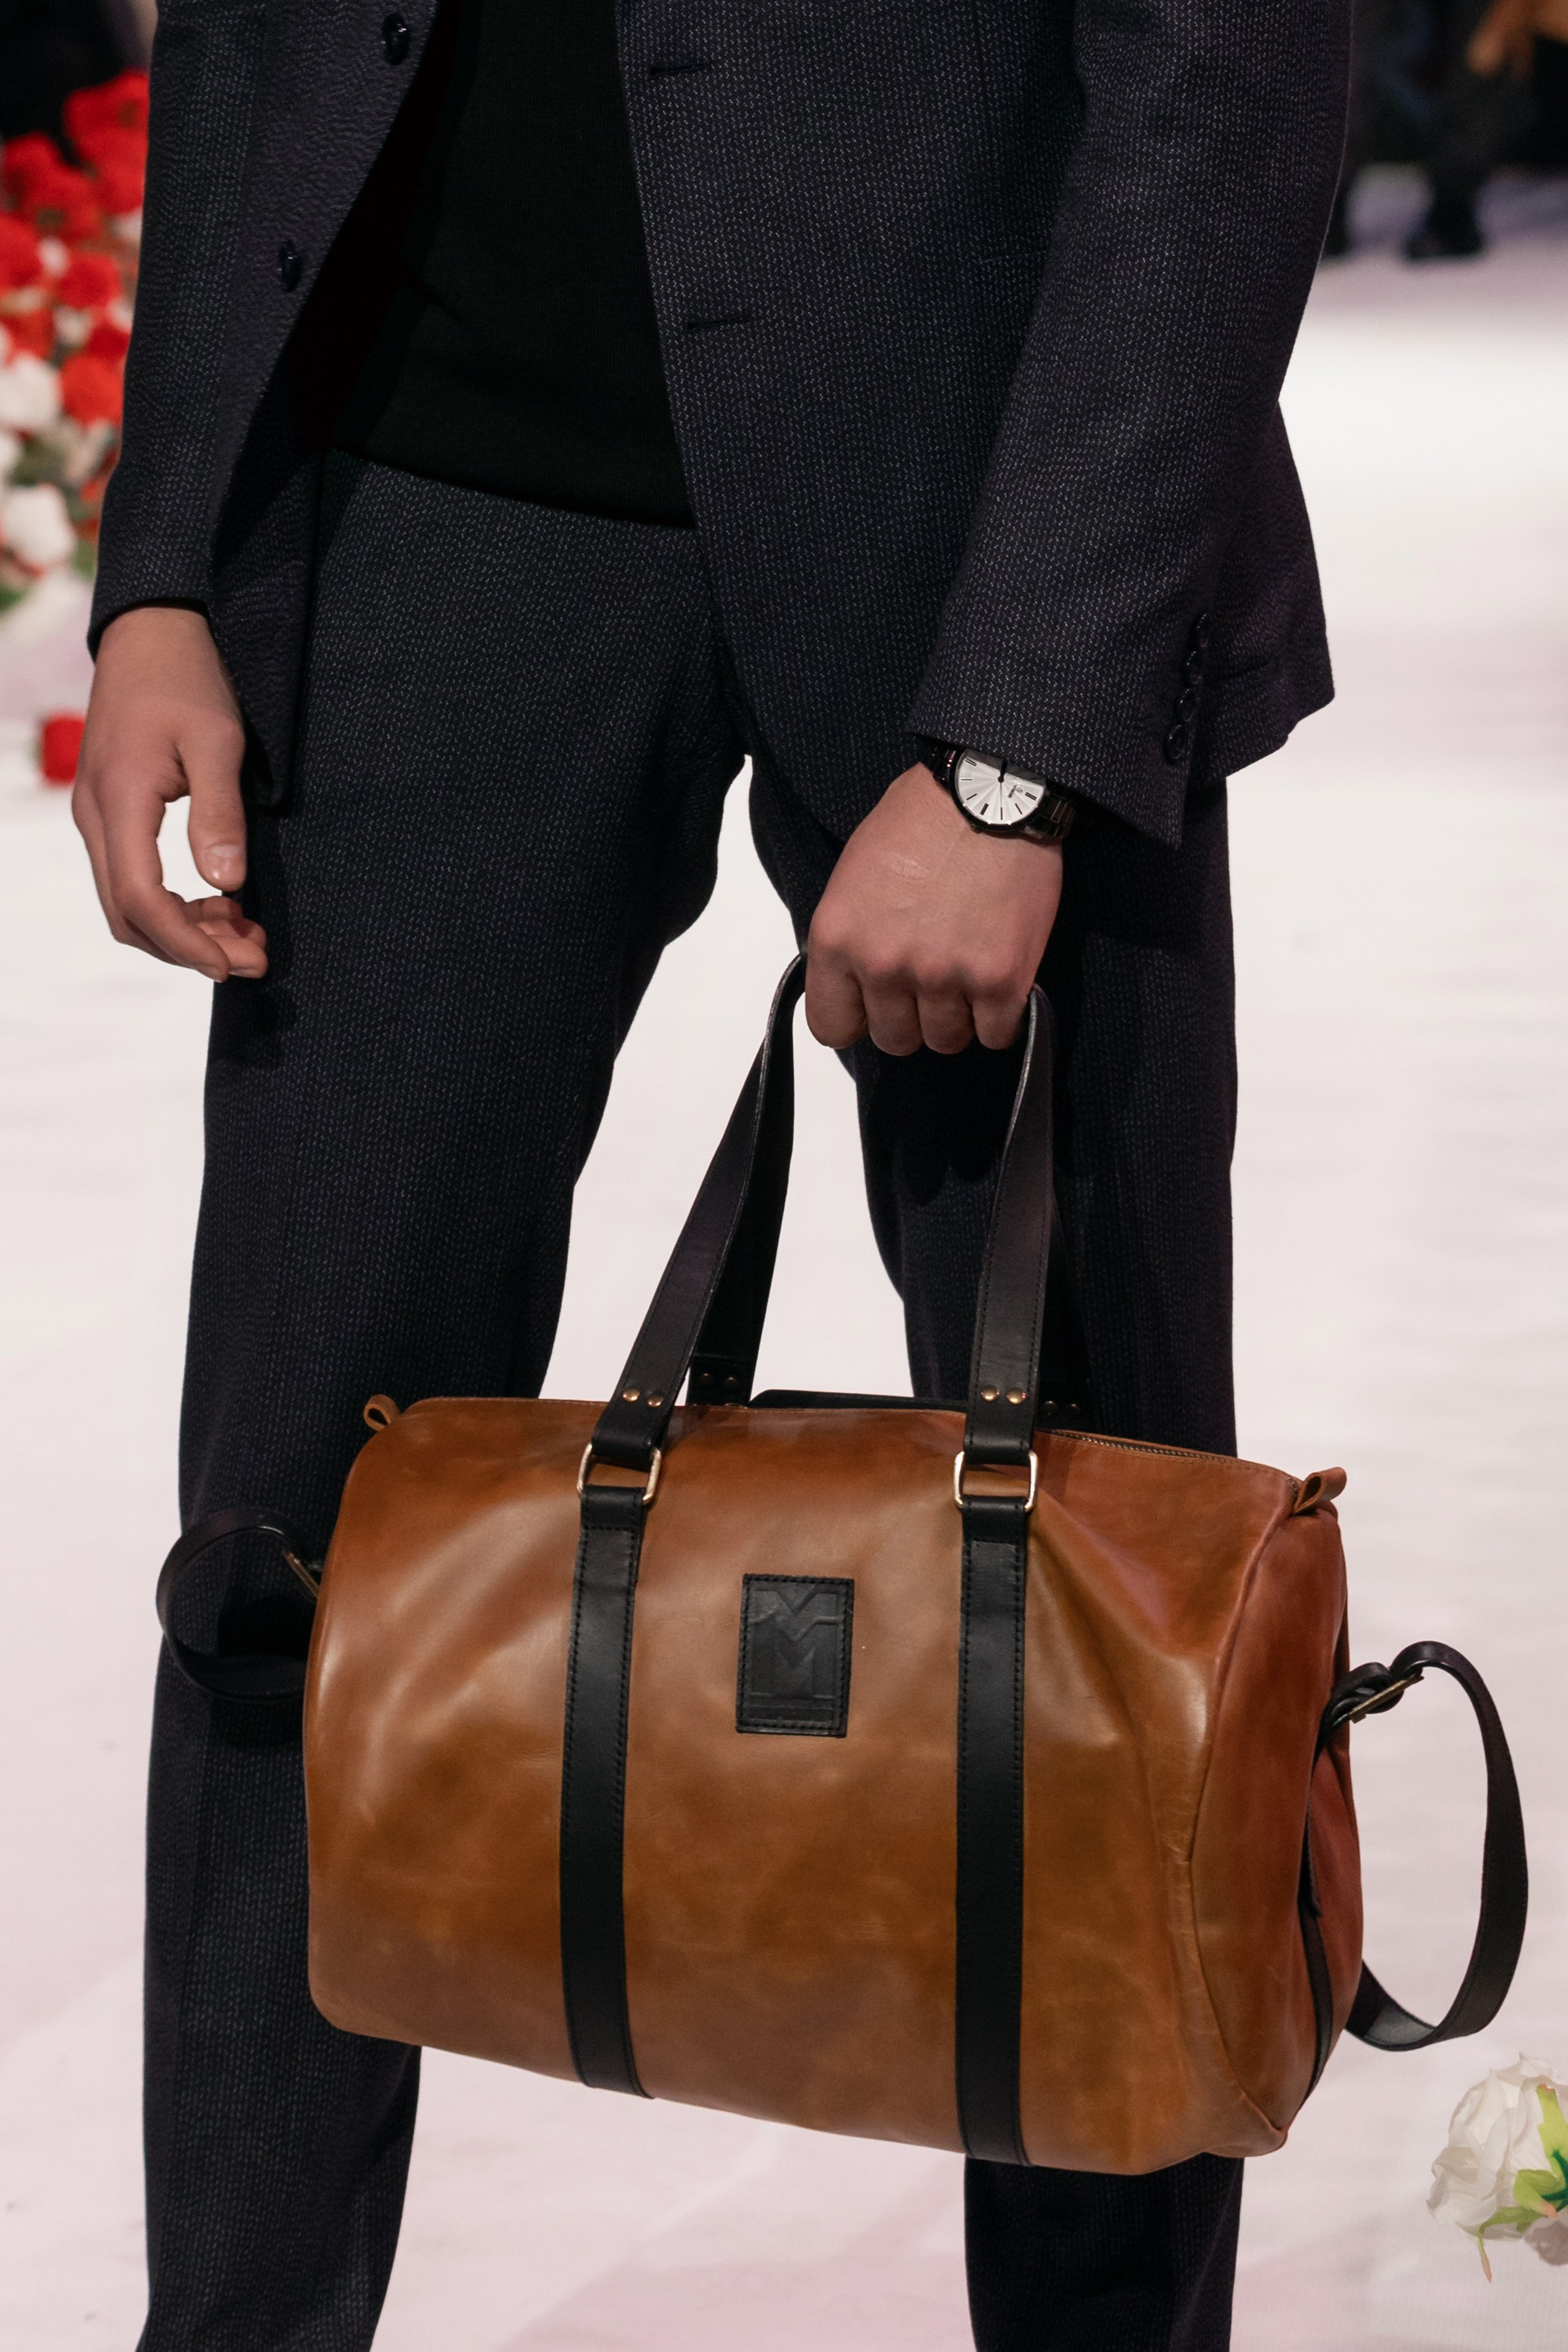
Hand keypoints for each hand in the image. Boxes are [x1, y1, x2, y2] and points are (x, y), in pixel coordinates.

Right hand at [74, 604, 267, 979]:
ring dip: (183, 930)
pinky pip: (130, 877)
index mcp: (119, 799)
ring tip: (245, 935)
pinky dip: (172, 903)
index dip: (185, 942)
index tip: (233, 965)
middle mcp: (95, 815)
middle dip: (189, 948)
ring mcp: (97, 816)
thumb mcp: (217, 741)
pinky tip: (220, 902)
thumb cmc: (186, 678)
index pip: (141, 897)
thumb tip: (226, 882)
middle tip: (254, 959)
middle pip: (128, 914)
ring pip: (126, 902)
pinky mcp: (109, 812)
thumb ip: (219, 813)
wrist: (148, 630)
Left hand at [805, 761, 1063, 1053]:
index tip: (875, 1004)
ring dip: (958, 1015)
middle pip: (894, 1039)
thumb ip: (849, 939)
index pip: (831, 1027)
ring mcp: (943, 977)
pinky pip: (996, 1035)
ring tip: (968, 969)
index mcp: (838, 939)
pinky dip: (1001, 1016)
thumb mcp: (853, 875)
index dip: (857, 1018)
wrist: (992, 791)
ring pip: (946, 1041)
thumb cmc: (921, 820)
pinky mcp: (1000, 980)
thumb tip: (854, 988)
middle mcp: (884, 965)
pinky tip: (999, 979)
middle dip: (912, 1016)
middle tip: (932, 976)